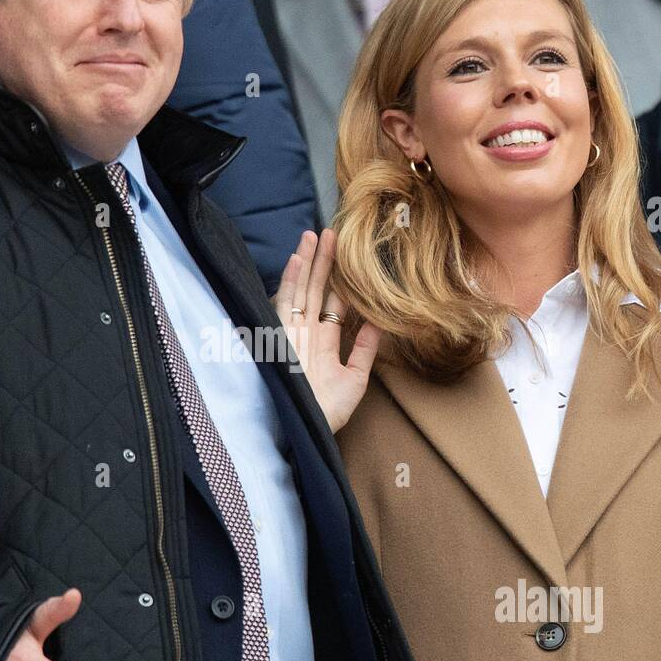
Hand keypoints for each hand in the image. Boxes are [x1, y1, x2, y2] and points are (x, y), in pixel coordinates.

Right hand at [272, 228, 379, 433]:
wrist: (307, 428)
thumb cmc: (327, 411)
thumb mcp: (355, 378)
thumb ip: (366, 350)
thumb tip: (380, 322)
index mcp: (324, 342)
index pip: (334, 304)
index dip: (341, 280)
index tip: (350, 256)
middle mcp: (306, 332)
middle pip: (317, 290)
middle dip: (324, 262)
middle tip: (332, 232)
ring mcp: (292, 332)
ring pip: (301, 289)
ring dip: (307, 262)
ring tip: (314, 235)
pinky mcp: (280, 335)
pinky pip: (284, 302)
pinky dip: (290, 280)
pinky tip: (298, 258)